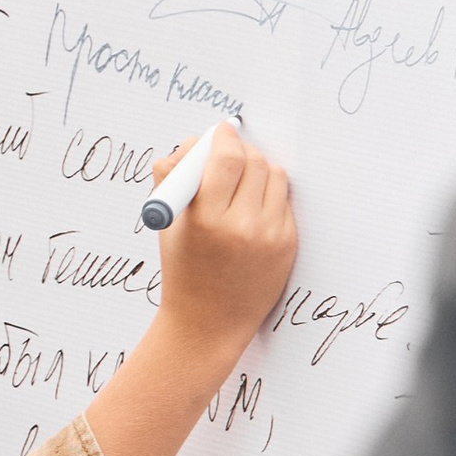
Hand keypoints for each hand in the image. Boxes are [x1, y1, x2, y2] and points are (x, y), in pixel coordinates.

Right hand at [79, 130, 296, 455]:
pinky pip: (284, 200)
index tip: (221, 130)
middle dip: (241, 151)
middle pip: (253, 161)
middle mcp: (242, 227)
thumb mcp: (167, 224)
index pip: (225, 158)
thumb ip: (172, 175)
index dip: (223, 137)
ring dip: (258, 169)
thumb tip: (194, 142)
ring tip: (241, 183)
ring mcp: (270, 236)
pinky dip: (269, 195)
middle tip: (229, 154)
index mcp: (206, 220)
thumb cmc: (183, 269)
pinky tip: (252, 209)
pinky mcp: (288, 244)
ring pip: (274, 175)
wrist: (208, 324)